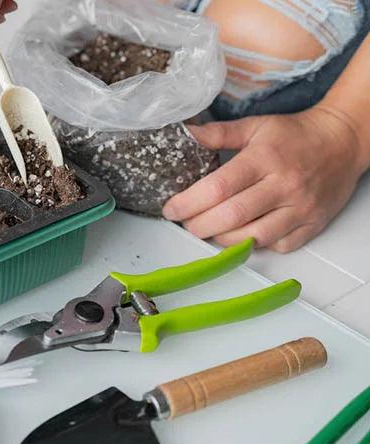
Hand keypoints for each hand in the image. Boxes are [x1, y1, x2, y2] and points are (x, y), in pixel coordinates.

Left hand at [162, 105, 369, 252]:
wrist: (344, 142)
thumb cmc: (295, 136)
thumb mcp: (256, 126)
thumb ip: (218, 133)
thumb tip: (186, 133)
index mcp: (264, 158)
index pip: (218, 188)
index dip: (188, 203)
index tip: (171, 209)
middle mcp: (283, 186)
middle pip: (231, 217)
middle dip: (198, 225)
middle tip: (186, 222)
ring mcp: (300, 209)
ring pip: (251, 237)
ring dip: (221, 239)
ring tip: (209, 228)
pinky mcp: (312, 225)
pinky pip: (275, 246)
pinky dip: (252, 245)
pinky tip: (240, 233)